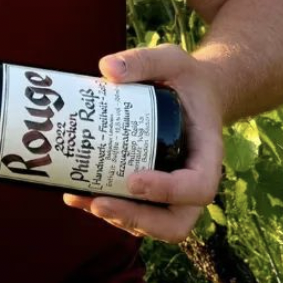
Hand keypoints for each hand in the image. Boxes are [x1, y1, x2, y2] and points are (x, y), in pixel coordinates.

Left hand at [61, 43, 223, 242]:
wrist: (191, 90)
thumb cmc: (183, 77)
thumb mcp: (170, 58)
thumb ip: (143, 60)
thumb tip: (107, 69)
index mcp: (207, 152)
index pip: (199, 186)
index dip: (168, 191)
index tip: (133, 180)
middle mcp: (193, 179)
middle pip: (176, 222)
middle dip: (136, 219)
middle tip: (99, 202)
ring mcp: (174, 190)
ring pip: (153, 224)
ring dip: (117, 218)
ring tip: (81, 199)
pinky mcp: (152, 189)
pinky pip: (135, 211)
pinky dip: (107, 208)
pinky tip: (75, 194)